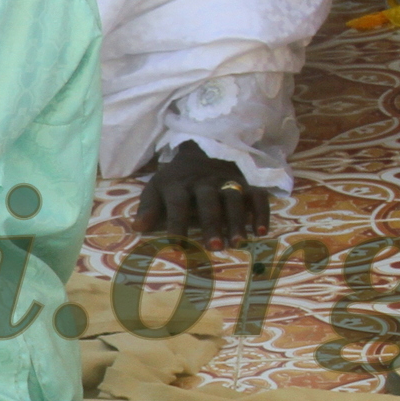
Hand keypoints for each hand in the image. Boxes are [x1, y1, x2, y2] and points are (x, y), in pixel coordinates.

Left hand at [138, 143, 272, 246]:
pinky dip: (261, 213)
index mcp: (179, 185)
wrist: (201, 153)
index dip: (177, 222)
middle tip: (215, 247)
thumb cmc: (176, 180)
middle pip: (209, 201)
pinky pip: (258, 196)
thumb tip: (138, 227)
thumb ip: (148, 207)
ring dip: (237, 220)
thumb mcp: (157, 188)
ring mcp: (227, 182)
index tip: (177, 244)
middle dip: (212, 223)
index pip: (177, 202)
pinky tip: (260, 232)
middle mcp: (204, 183)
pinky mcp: (246, 184)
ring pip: (234, 198)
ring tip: (238, 242)